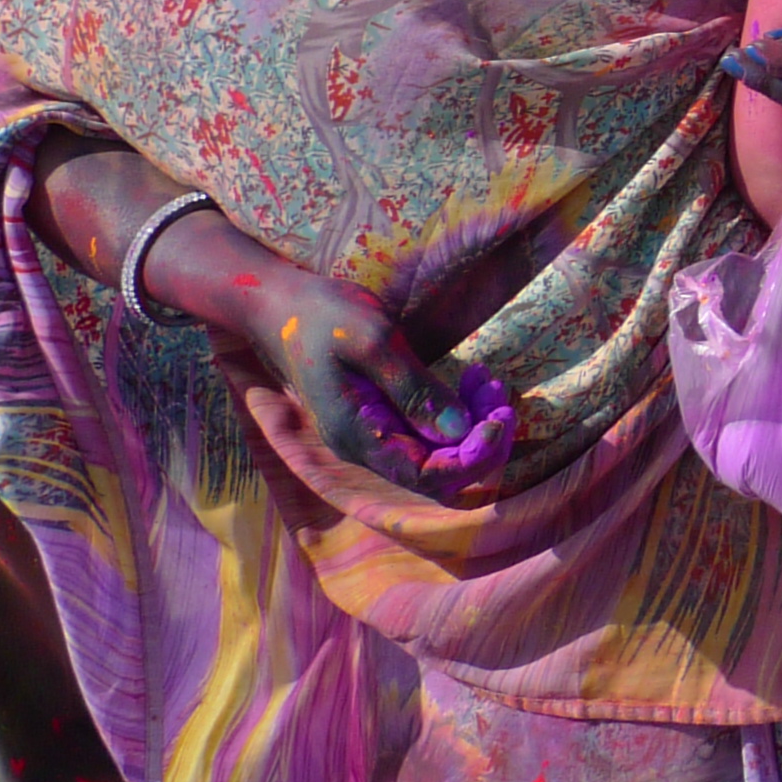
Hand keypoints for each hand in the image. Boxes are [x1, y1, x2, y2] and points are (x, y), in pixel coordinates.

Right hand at [161, 219, 474, 483]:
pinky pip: (428, 431)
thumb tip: (459, 432)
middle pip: (439, 472)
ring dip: (474, 424)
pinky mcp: (384, 417)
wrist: (281, 304)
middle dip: (480, 440)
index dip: (472, 458)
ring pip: (438, 452)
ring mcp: (375, 434)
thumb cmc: (322, 315)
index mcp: (358, 437)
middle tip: (499, 393)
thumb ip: (413, 389)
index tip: (500, 417)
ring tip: (488, 380)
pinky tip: (472, 378)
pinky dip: (458, 411)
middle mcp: (367, 448)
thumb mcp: (373, 341)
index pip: (427, 477)